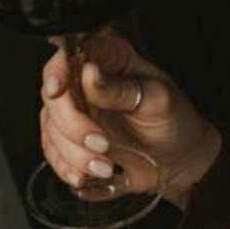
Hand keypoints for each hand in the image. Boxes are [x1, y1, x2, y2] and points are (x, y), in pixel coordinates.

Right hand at [39, 28, 220, 209]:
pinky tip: (89, 174)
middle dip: (73, 126)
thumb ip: (121, 88)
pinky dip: (67, 167)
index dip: (58, 70)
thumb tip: (90, 73)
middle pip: (53, 95)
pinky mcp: (70, 138)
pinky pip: (52, 151)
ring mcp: (77, 110)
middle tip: (102, 143)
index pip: (71, 53)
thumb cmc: (175, 121)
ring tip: (105, 165)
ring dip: (73, 153)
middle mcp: (87, 81)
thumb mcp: (157, 100)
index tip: (59, 90)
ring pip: (51, 127)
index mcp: (111, 58)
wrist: (178, 161)